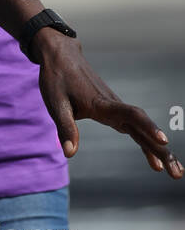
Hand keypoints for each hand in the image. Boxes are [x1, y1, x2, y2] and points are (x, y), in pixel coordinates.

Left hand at [30, 26, 182, 178]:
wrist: (62, 56)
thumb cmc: (57, 79)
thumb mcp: (56, 104)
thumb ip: (65, 128)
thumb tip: (69, 153)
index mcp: (102, 103)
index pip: (131, 115)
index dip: (147, 127)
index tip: (163, 141)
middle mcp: (114, 105)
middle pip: (144, 128)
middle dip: (161, 150)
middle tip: (176, 173)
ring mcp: (116, 108)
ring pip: (143, 130)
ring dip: (159, 151)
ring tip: (175, 171)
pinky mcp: (114, 111)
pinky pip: (135, 129)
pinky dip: (146, 143)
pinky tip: (154, 160)